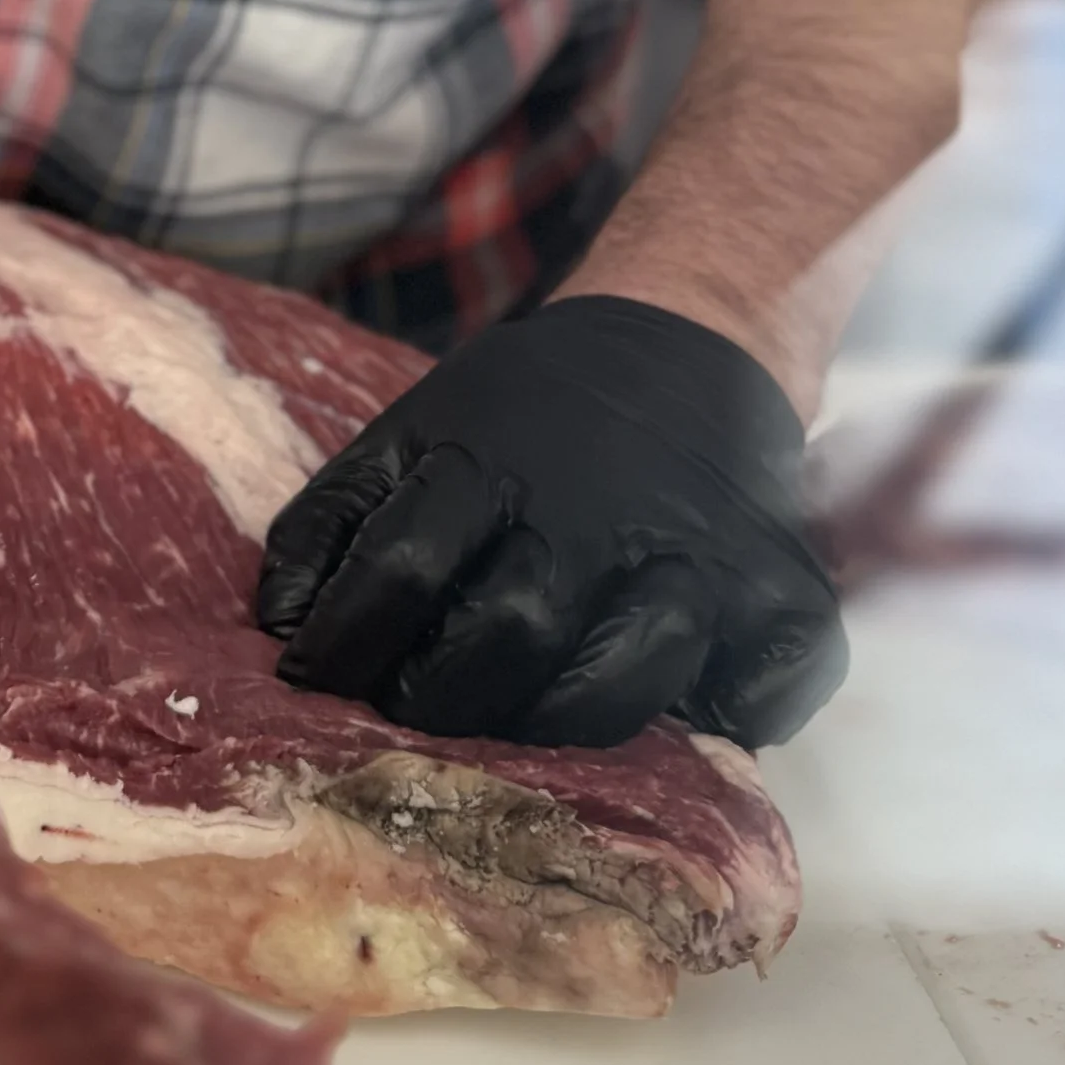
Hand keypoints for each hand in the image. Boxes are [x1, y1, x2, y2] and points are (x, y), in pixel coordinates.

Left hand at [254, 296, 844, 751]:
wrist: (684, 340)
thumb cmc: (527, 418)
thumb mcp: (416, 427)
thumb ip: (340, 517)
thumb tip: (280, 630)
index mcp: (491, 461)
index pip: (403, 565)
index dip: (348, 641)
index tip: (317, 680)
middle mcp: (596, 512)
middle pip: (513, 629)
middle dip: (446, 697)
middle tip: (419, 713)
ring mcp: (698, 553)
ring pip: (634, 673)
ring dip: (568, 720)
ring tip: (529, 723)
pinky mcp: (784, 591)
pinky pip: (776, 684)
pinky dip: (741, 716)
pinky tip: (700, 719)